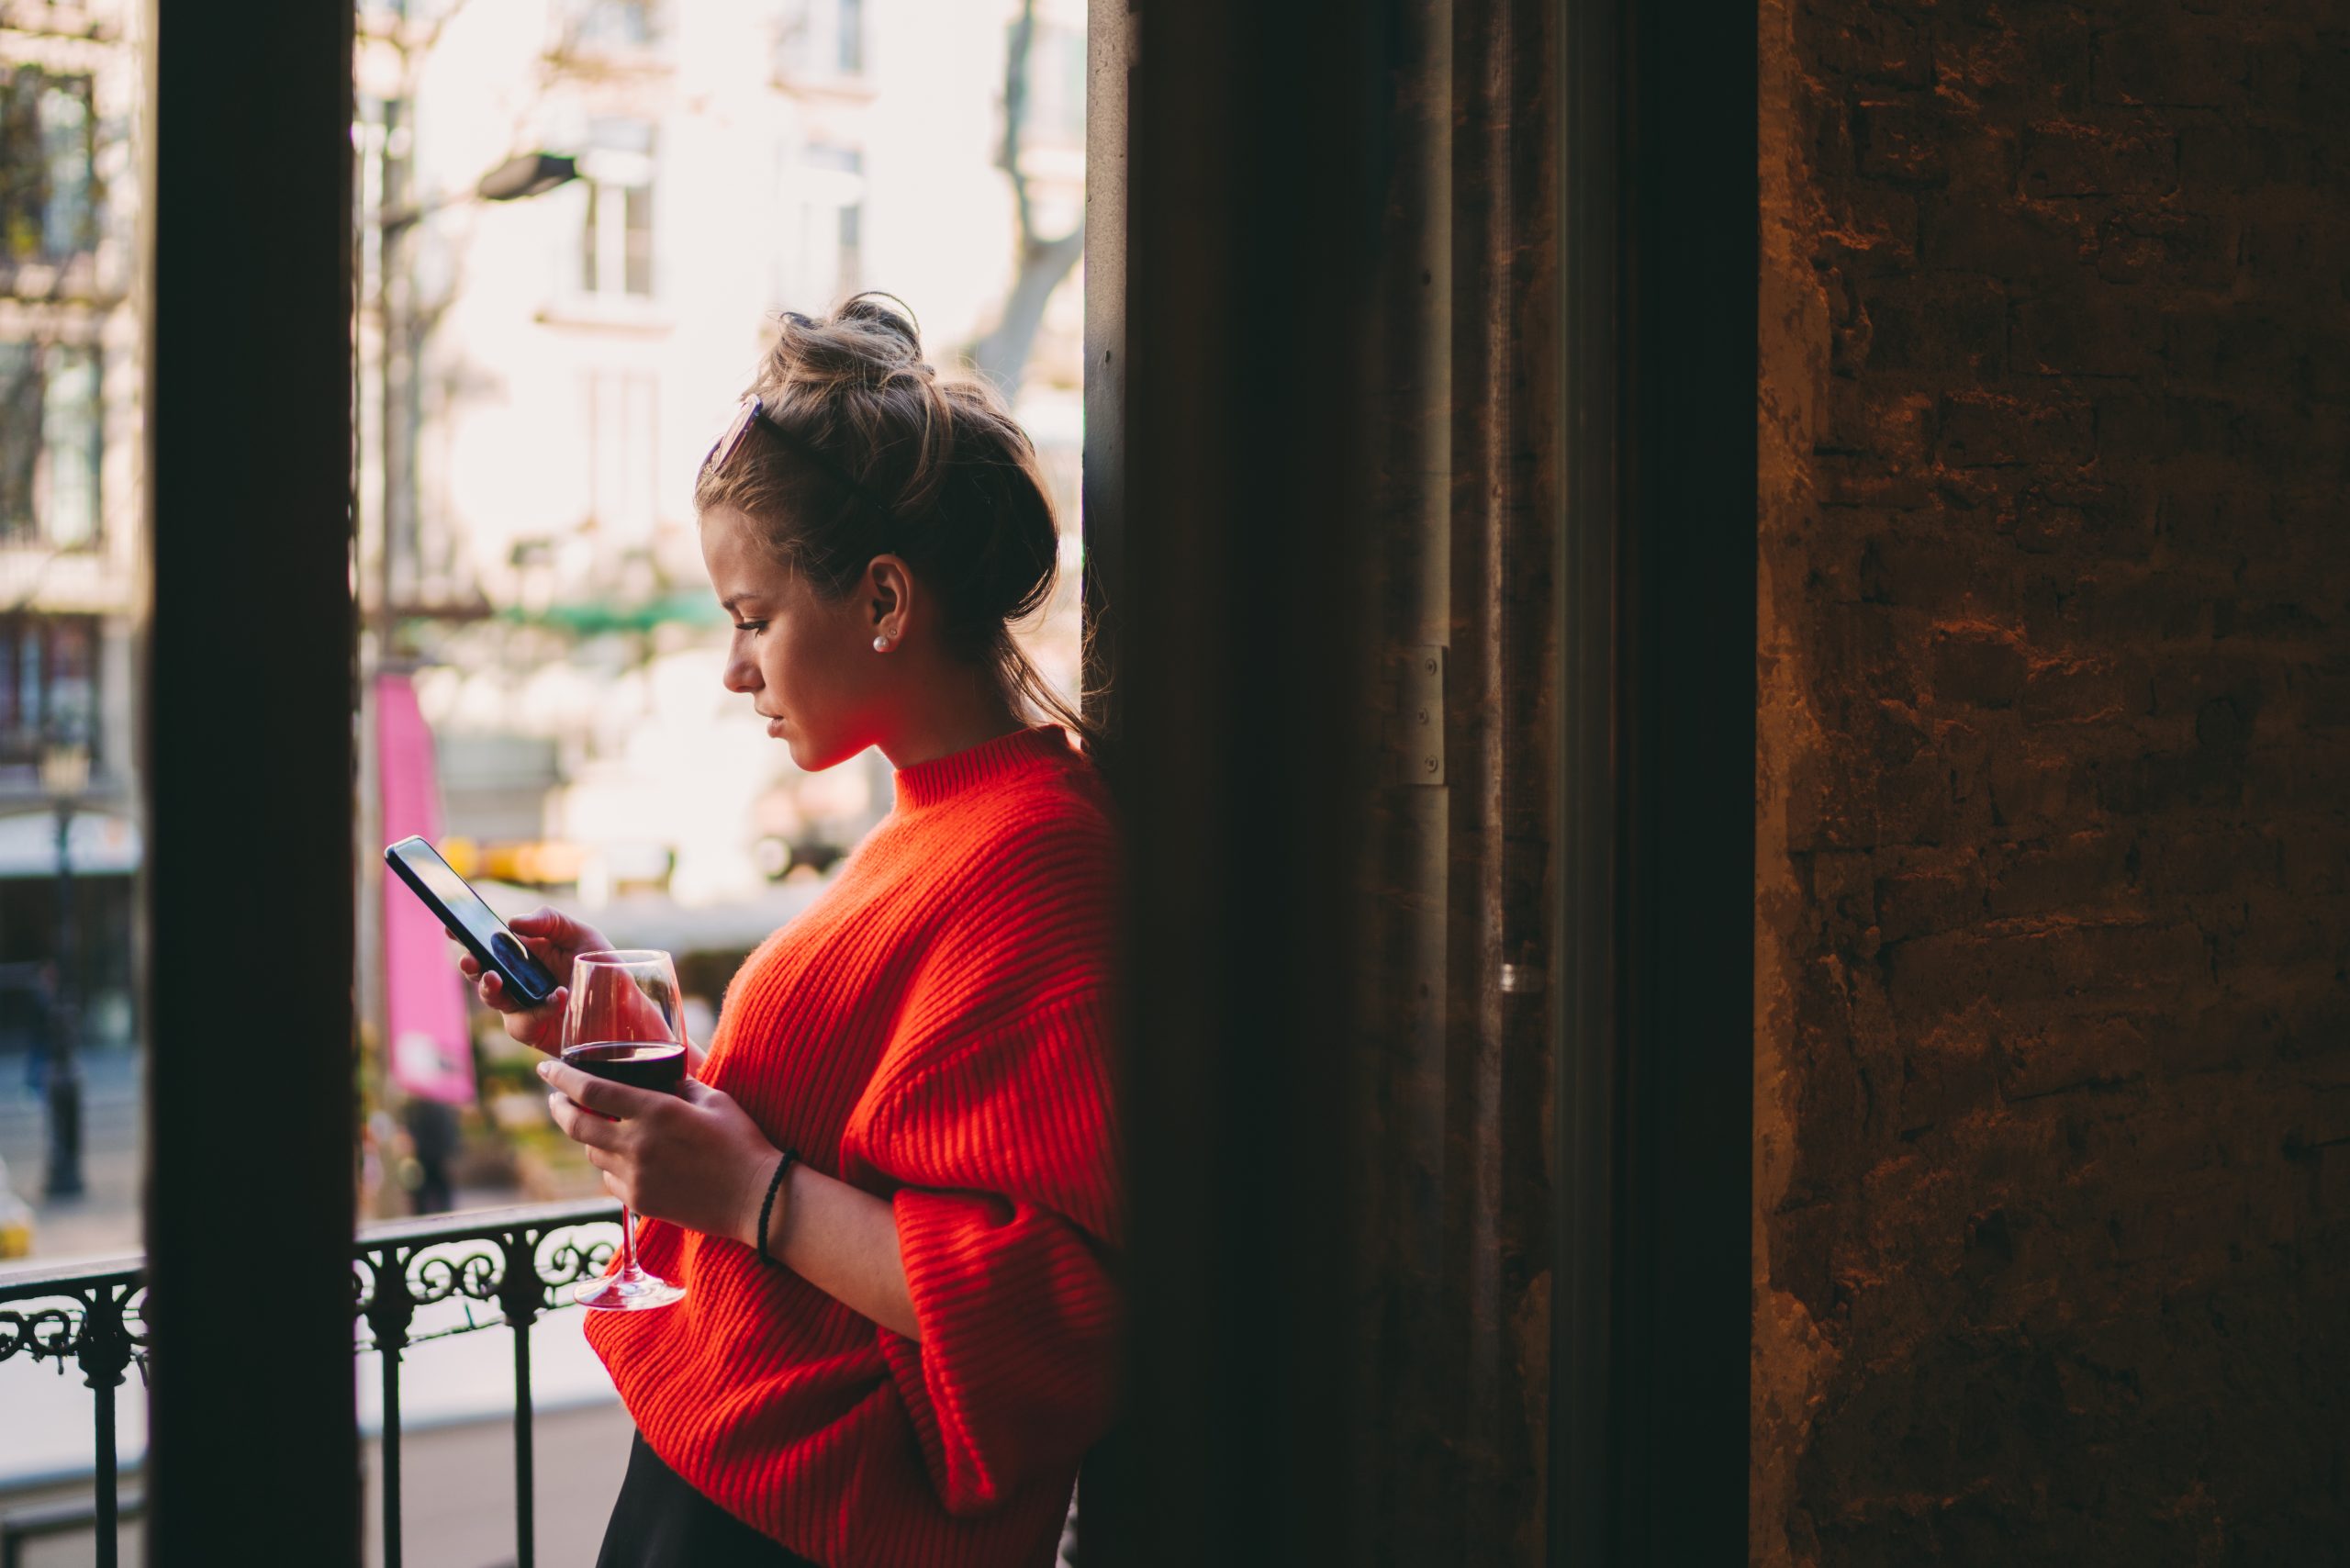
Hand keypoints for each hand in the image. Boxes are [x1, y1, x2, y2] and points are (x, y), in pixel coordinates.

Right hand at [455, 907, 613, 1055]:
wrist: (627, 1010)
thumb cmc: (604, 969)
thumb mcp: (582, 935)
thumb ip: (550, 921)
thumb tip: (512, 923)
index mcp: (524, 951)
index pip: (489, 941)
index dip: (466, 935)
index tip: (451, 925)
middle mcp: (516, 978)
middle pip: (481, 971)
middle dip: (470, 965)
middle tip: (468, 959)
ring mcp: (521, 1005)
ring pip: (492, 998)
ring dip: (489, 988)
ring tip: (495, 977)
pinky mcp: (531, 1029)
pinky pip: (523, 1021)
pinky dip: (540, 1008)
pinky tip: (558, 997)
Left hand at [539, 1057, 783, 1247]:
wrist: (756, 1198)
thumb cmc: (742, 1142)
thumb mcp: (714, 1100)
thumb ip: (679, 1086)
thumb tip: (659, 1079)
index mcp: (656, 1112)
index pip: (593, 1090)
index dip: (563, 1077)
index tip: (546, 1068)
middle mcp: (637, 1145)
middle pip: (577, 1124)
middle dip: (560, 1108)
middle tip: (557, 1098)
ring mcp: (635, 1177)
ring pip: (592, 1153)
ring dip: (590, 1137)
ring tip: (602, 1127)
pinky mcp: (639, 1202)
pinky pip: (609, 1180)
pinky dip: (611, 1166)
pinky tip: (628, 1160)